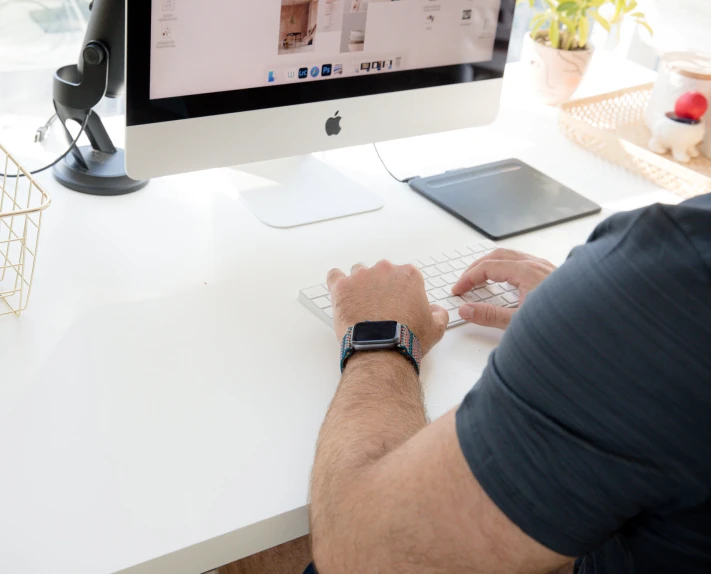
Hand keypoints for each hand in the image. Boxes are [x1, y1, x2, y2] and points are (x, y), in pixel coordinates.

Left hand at [327, 261, 447, 355]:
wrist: (382, 350)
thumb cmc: (407, 339)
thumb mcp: (435, 329)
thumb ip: (439, 314)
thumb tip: (436, 310)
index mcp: (409, 275)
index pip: (404, 276)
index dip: (401, 291)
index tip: (398, 304)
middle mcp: (385, 270)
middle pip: (381, 272)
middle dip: (380, 287)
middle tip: (380, 308)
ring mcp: (362, 276)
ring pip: (358, 273)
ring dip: (360, 285)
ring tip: (360, 305)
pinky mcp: (342, 287)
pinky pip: (335, 276)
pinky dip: (337, 283)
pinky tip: (341, 294)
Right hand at [451, 249, 555, 329]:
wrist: (594, 323)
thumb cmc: (562, 323)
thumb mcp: (519, 323)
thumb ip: (489, 316)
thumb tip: (466, 309)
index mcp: (526, 271)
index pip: (488, 267)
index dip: (469, 278)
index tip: (459, 291)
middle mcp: (537, 264)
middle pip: (498, 255)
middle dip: (477, 267)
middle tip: (464, 282)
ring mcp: (547, 267)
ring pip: (512, 256)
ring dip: (492, 265)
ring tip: (481, 279)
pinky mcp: (553, 274)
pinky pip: (524, 262)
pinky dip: (507, 267)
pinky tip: (508, 282)